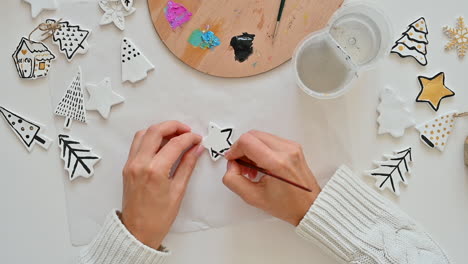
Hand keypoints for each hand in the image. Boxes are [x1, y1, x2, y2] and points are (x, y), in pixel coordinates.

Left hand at [121, 121, 203, 248]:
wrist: (137, 232)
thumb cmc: (158, 217)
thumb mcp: (178, 191)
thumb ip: (187, 166)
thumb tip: (196, 149)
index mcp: (155, 171)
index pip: (175, 144)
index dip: (189, 138)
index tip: (197, 139)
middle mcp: (140, 164)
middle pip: (156, 131)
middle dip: (173, 126)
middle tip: (186, 131)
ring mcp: (131, 164)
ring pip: (143, 134)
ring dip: (160, 130)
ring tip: (174, 136)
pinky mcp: (127, 167)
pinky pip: (137, 143)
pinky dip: (150, 138)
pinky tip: (161, 144)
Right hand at [223, 130, 320, 225]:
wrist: (309, 206)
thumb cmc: (288, 205)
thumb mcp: (253, 197)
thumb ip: (234, 180)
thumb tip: (231, 166)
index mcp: (277, 163)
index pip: (247, 142)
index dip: (234, 149)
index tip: (231, 160)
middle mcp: (286, 151)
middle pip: (253, 135)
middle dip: (241, 149)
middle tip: (241, 165)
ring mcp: (292, 147)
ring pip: (261, 136)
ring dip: (251, 149)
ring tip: (252, 168)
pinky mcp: (294, 147)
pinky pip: (270, 140)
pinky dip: (261, 149)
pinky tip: (262, 165)